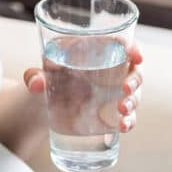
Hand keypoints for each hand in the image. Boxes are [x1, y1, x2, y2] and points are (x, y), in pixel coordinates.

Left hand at [23, 42, 143, 133]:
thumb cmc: (45, 80)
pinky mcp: (111, 114)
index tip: (136, 56)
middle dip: (135, 79)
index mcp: (95, 52)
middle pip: (134, 70)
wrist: (41, 108)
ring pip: (134, 94)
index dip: (133, 48)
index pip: (121, 44)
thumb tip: (35, 83)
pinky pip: (127, 116)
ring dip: (133, 102)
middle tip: (125, 89)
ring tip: (122, 110)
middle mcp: (110, 71)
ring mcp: (113, 93)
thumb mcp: (38, 75)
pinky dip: (129, 121)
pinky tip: (123, 126)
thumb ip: (35, 76)